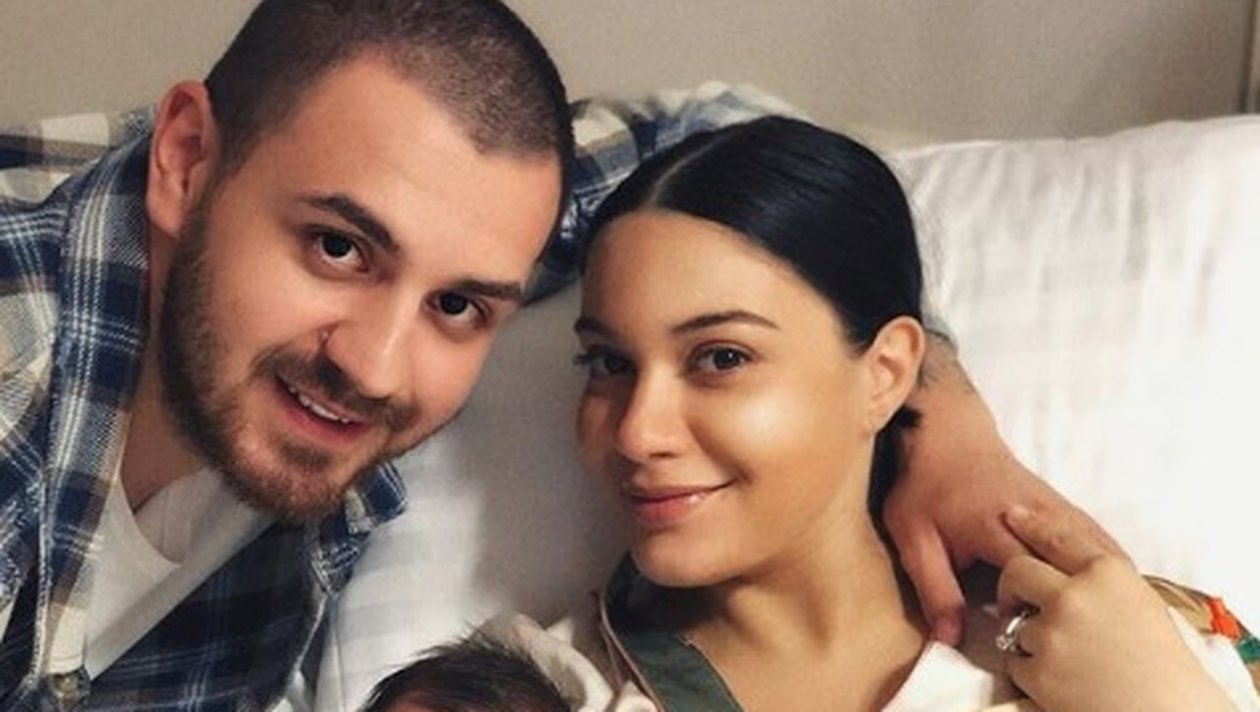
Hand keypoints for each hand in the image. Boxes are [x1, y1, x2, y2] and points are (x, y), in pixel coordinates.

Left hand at [881, 337, 1124, 644]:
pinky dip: (1109, 564)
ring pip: (1097, 550)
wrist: (945, 432)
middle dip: (1090, 603)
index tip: (1037, 639)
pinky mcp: (1061, 506)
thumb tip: (950, 640)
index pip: (1036, 578)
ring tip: (1122, 623)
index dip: (1040, 613)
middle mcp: (1038, 516)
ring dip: (1109, 584)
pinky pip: (1096, 540)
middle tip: (1099, 640)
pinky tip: (1120, 590)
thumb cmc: (924, 486)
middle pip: (1080, 567)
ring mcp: (1055, 508)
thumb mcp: (914, 539)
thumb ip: (934, 588)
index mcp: (1000, 528)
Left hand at [997, 506, 1236, 711]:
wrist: (1169, 711)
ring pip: (1014, 622)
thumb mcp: (1142, 602)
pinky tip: (1059, 679)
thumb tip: (1065, 564)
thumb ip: (1100, 578)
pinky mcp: (1040, 672)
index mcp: (1108, 574)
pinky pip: (1014, 663)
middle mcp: (1075, 596)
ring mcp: (1054, 634)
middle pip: (1017, 571)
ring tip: (1063, 656)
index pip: (1056, 537)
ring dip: (1028, 638)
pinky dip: (1029, 672)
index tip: (1012, 515)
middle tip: (1020, 603)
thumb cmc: (1164, 663)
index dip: (1031, 524)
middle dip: (1013, 585)